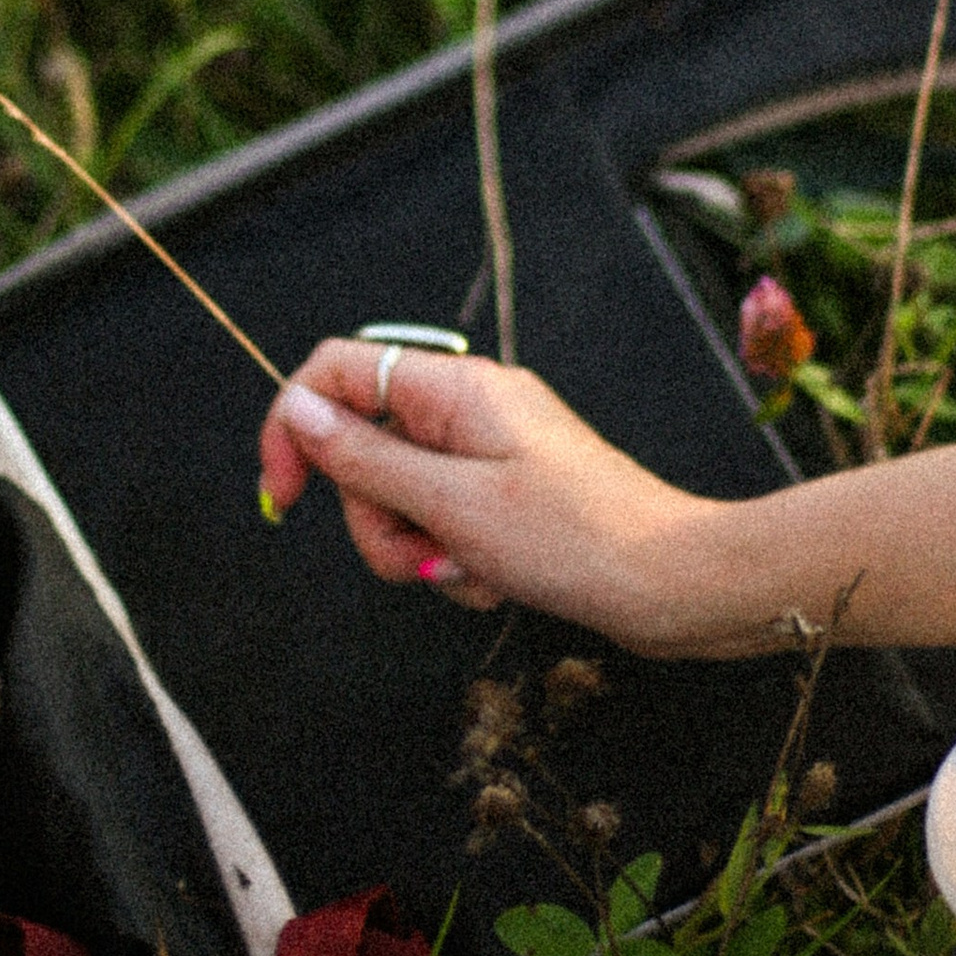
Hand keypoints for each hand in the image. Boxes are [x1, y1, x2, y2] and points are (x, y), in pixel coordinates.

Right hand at [259, 337, 738, 654]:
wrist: (671, 584)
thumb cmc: (575, 539)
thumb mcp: (450, 504)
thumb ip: (365, 457)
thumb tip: (298, 410)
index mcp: (456, 388)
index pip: (338, 371)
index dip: (295, 427)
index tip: (284, 497)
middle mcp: (470, 407)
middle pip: (364, 448)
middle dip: (374, 516)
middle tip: (418, 554)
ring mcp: (489, 451)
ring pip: (400, 495)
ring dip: (415, 547)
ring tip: (466, 572)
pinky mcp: (507, 493)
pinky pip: (444, 522)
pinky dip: (453, 558)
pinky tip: (492, 582)